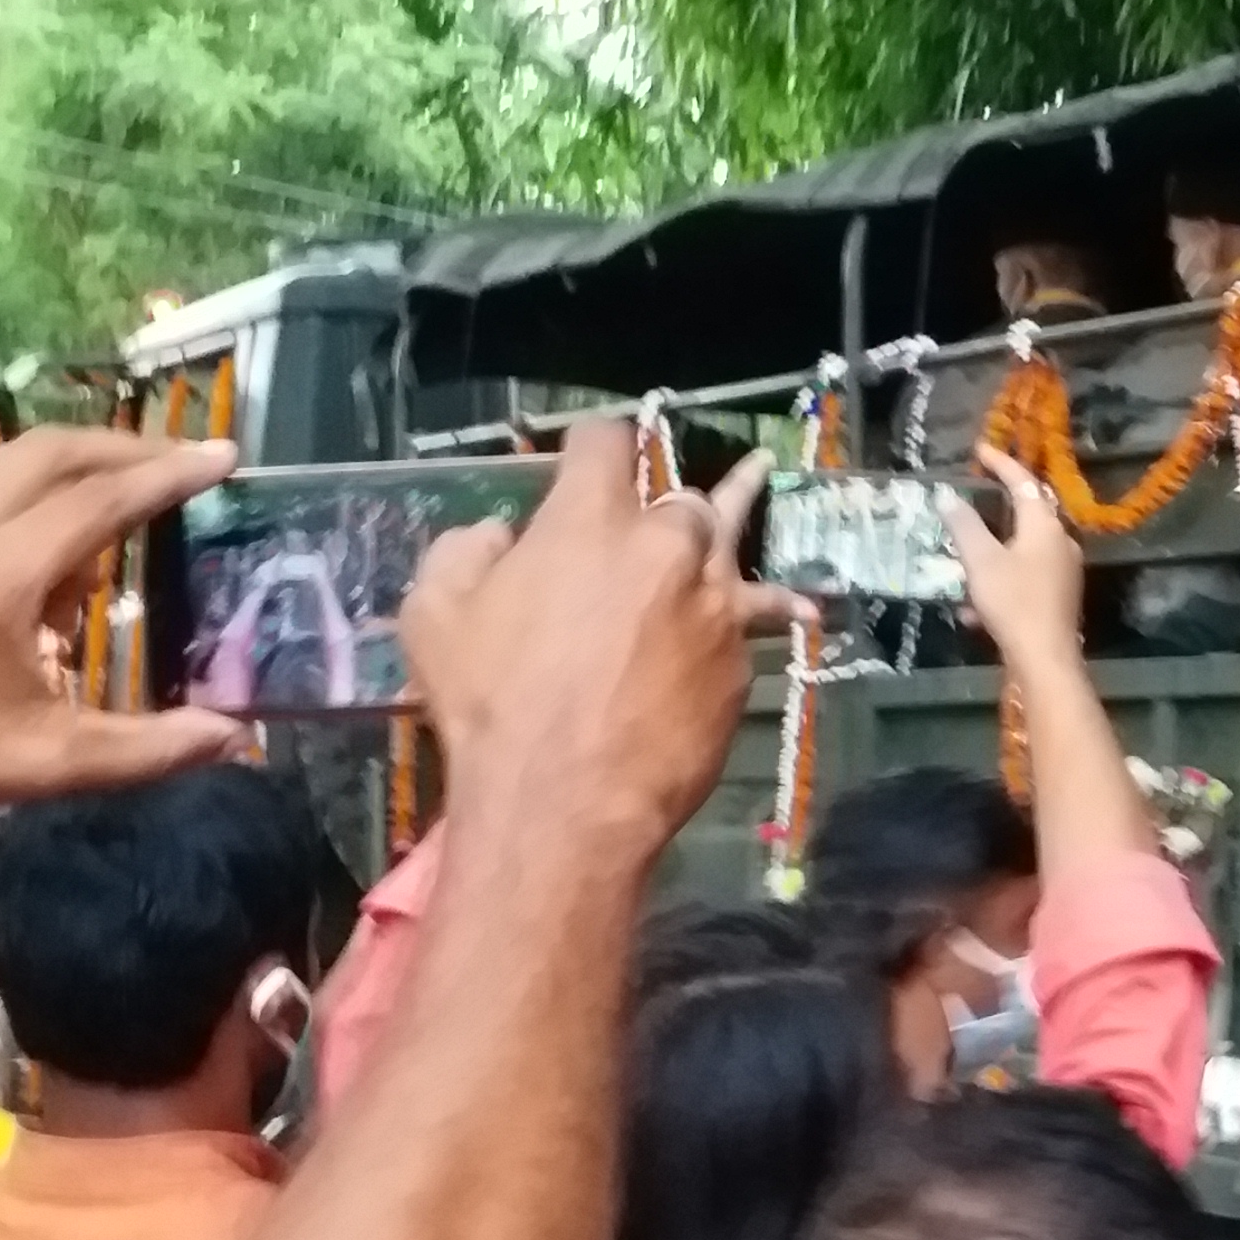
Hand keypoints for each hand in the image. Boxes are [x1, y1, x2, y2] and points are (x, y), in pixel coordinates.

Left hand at [0, 426, 247, 836]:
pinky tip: (44, 562)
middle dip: (124, 448)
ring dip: (71, 469)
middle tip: (182, 464)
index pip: (100, 500)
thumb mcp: (41, 766)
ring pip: (4, 465)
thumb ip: (147, 750)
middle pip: (49, 451)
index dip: (169, 475)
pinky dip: (26, 498)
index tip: (225, 457)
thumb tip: (234, 737)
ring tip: (122, 510)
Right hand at [401, 419, 800, 844]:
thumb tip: (499, 535)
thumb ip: (466, 553)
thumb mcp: (436, 614)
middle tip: (655, 504)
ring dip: (739, 507)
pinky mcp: (738, 659)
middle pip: (677, 495)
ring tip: (759, 476)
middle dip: (660, 496)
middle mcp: (665, 547)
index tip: (587, 449)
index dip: (592, 441)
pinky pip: (758, 620)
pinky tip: (803, 609)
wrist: (568, 799)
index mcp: (590, 521)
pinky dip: (770, 610)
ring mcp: (712, 603)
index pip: (603, 442)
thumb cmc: (490, 705)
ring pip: (733, 539)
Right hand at [947, 444, 1085, 659]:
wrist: (1045, 658)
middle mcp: (1062, 541)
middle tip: (973, 498)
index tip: (980, 451)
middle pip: (1029, 512)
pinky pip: (1025, 576)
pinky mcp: (1059, 596)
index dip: (1001, 463)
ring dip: (993, 552)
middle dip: (998, 506)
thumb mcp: (981, 560)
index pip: (1023, 481)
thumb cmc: (1014, 601)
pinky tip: (974, 610)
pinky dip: (1000, 581)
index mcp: (1045, 525)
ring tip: (963, 561)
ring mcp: (1064, 570)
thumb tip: (948, 496)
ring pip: (1023, 548)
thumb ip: (964, 526)